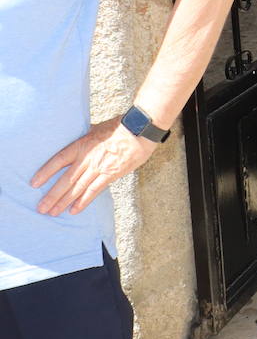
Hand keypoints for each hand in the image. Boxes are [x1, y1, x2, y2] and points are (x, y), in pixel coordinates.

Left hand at [31, 118, 156, 215]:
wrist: (140, 129)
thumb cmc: (121, 126)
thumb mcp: (97, 128)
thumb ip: (86, 135)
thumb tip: (76, 135)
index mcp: (82, 144)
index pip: (58, 160)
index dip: (45, 172)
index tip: (34, 183)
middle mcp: (87, 158)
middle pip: (66, 179)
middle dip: (52, 195)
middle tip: (41, 208)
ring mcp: (99, 168)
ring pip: (77, 188)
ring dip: (64, 201)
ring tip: (52, 212)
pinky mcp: (111, 175)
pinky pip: (94, 191)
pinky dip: (83, 201)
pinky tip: (74, 210)